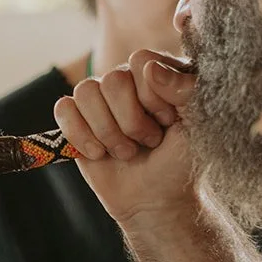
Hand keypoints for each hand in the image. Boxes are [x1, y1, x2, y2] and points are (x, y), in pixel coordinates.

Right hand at [53, 49, 199, 225]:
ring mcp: (101, 99)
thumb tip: (149, 68)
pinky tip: (98, 153)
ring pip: (85, 92)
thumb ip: (185, 90)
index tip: (167, 122)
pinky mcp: (77, 118)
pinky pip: (63, 109)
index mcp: (160, 74)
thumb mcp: (198, 126)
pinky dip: (80, 135)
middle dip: (129, 122)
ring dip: (107, 132)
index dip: (151, 96)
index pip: (141, 61)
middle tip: (147, 141)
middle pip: (112, 80)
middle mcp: (129, 80)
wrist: (155, 199)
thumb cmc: (180, 163)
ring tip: (125, 151)